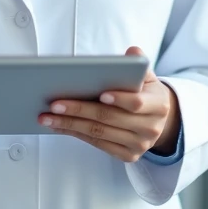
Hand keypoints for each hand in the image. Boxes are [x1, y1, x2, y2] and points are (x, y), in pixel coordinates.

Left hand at [40, 46, 179, 162]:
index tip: (100, 94)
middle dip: (80, 110)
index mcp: (158, 105)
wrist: (160, 120)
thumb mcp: (148, 76)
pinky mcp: (128, 156)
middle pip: (110, 119)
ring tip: (47, 116)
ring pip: (99, 133)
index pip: (137, 103)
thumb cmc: (147, 93)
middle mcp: (151, 128)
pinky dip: (76, 134)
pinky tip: (60, 125)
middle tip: (54, 103)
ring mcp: (139, 145)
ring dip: (70, 125)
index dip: (119, 99)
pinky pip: (98, 144)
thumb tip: (132, 52)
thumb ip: (139, 63)